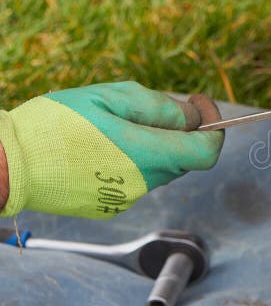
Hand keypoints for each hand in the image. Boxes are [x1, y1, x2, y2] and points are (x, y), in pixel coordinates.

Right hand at [0, 82, 223, 218]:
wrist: (9, 164)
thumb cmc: (54, 125)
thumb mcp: (108, 98)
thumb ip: (157, 107)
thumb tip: (192, 117)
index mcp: (148, 154)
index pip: (208, 151)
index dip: (214, 128)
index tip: (200, 107)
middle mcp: (145, 183)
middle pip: (185, 158)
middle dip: (179, 132)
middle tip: (150, 110)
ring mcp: (128, 198)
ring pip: (161, 169)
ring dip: (154, 147)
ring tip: (116, 129)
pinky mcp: (112, 207)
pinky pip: (138, 181)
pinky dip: (134, 163)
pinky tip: (102, 150)